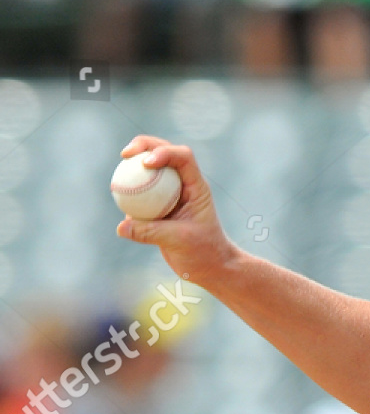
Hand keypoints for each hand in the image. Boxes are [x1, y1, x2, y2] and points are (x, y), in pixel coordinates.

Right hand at [115, 136, 239, 282]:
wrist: (208, 267)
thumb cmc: (203, 252)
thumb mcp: (179, 241)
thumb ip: (150, 232)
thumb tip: (121, 226)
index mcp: (196, 187)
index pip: (183, 157)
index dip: (164, 152)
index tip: (146, 163)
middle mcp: (183, 185)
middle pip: (164, 153)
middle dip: (143, 146)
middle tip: (124, 154)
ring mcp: (169, 194)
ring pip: (149, 171)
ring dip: (133, 166)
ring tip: (118, 175)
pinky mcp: (157, 207)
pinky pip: (140, 192)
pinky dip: (128, 190)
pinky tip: (117, 195)